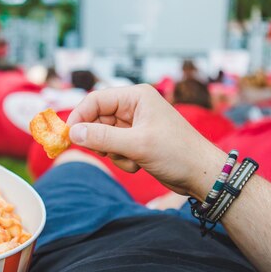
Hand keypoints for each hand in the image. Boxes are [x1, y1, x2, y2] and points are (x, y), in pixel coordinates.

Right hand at [67, 84, 225, 199]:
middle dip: (100, 140)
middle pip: (97, 119)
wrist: (202, 174)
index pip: (96, 100)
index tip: (68, 136)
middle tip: (105, 153)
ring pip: (104, 137)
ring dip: (113, 153)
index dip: (80, 117)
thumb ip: (102, 138)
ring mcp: (135, 125)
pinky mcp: (137, 142)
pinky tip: (139, 164)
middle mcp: (134, 107)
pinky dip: (122, 159)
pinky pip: (115, 149)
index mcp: (136, 97)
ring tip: (132, 159)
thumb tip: (72, 133)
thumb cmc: (177, 153)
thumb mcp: (137, 145)